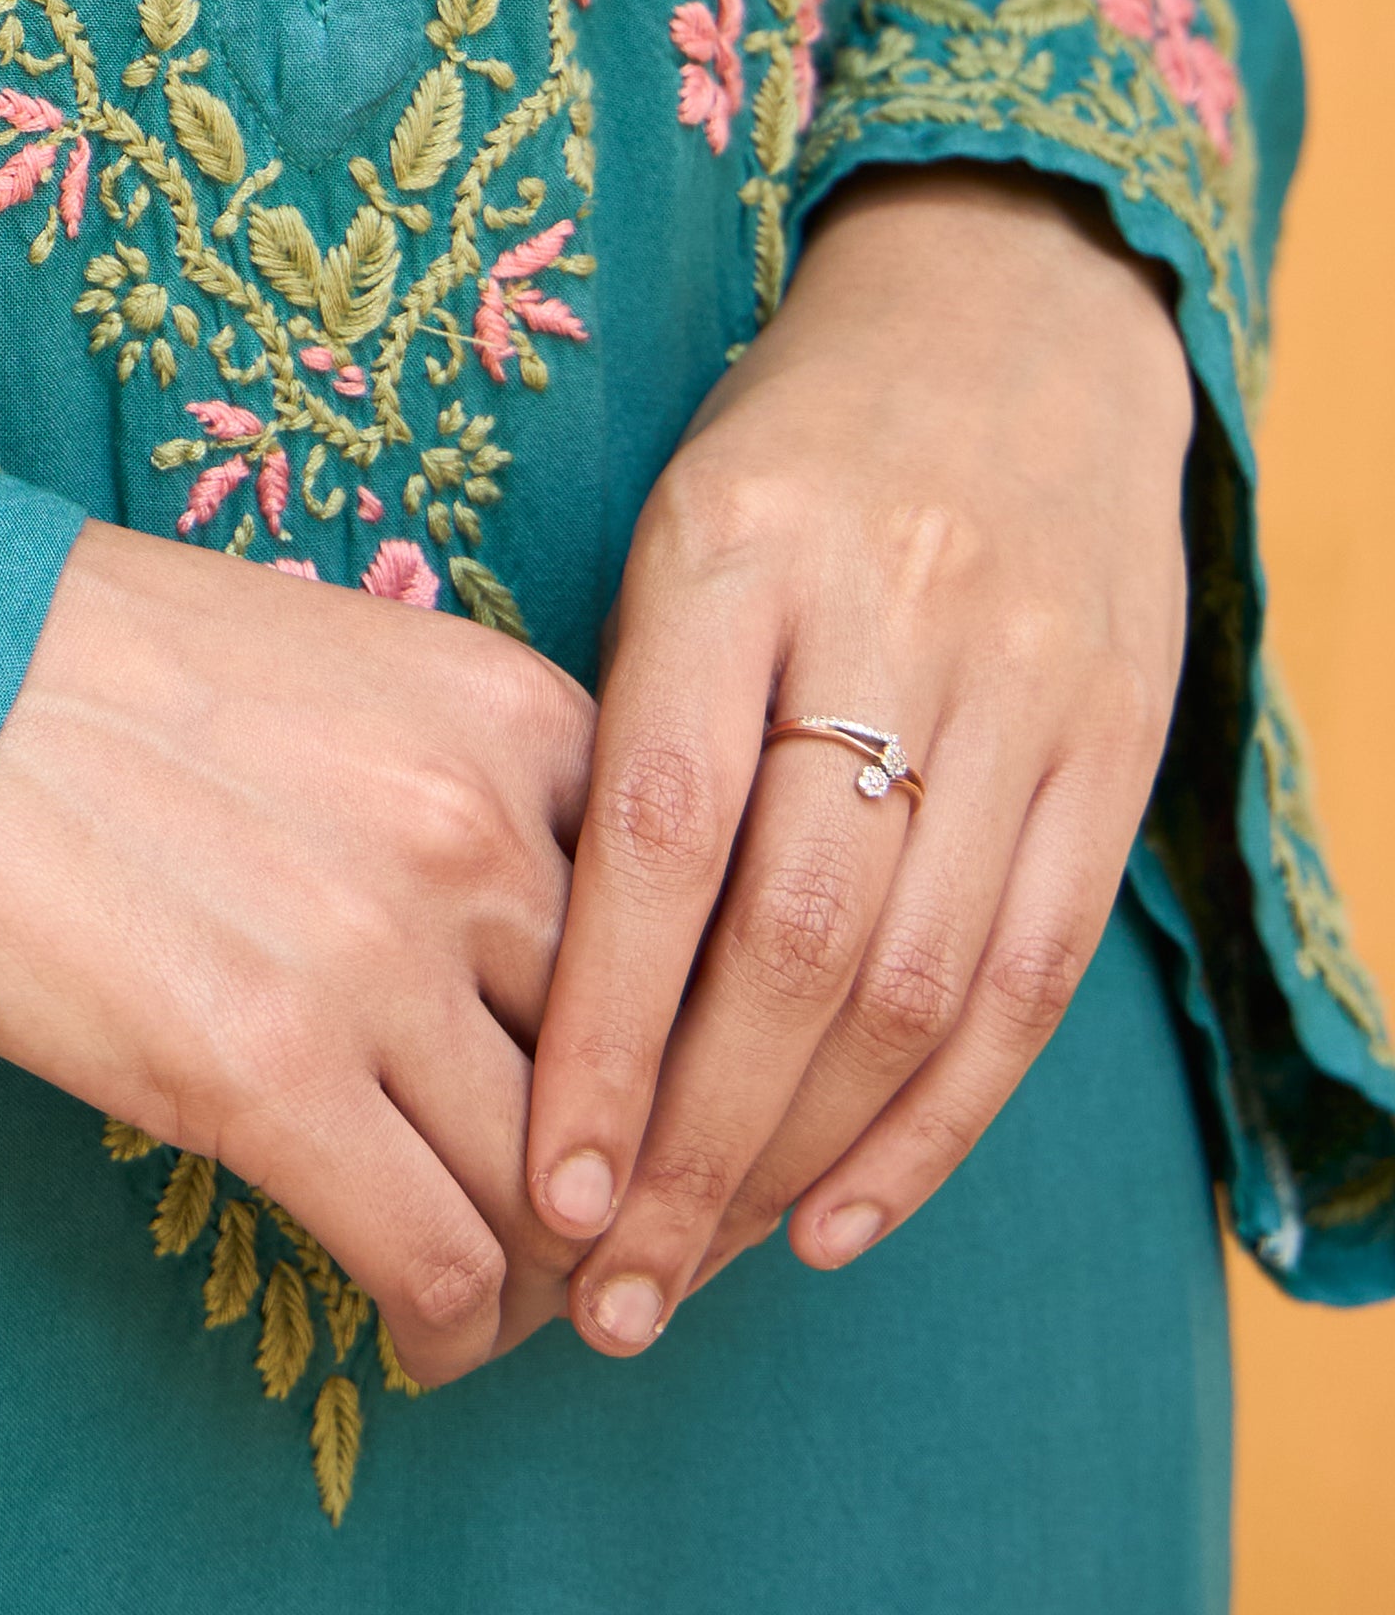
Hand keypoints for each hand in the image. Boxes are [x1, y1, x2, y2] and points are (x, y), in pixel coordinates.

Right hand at [0, 522, 595, 1384]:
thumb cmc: (77, 664)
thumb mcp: (328, 669)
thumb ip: (455, 786)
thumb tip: (509, 950)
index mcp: (516, 716)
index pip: (675, 933)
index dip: (676, 1058)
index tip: (651, 1130)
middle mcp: (481, 832)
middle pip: (637, 1071)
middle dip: (631, 1185)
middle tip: (598, 1254)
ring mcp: (379, 957)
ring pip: (552, 1190)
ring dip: (542, 1280)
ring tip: (501, 1316)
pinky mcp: (265, 1076)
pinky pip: (435, 1258)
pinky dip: (451, 1329)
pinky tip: (421, 1343)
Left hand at [525, 168, 1194, 1353]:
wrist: (1012, 320)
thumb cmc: (784, 462)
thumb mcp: (666, 541)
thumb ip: (614, 732)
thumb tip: (503, 991)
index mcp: (733, 557)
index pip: (662, 838)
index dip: (604, 1035)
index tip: (536, 1190)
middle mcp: (890, 626)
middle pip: (796, 939)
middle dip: (692, 1143)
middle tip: (600, 1295)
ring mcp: (1021, 693)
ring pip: (917, 980)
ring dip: (798, 1160)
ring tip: (689, 1279)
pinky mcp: (1112, 753)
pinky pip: (1031, 978)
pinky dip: (936, 1123)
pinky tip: (836, 1222)